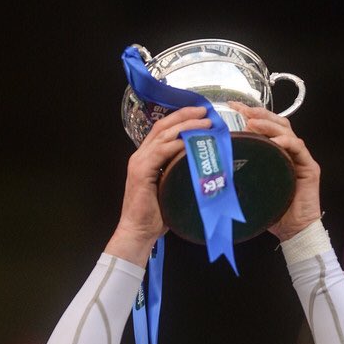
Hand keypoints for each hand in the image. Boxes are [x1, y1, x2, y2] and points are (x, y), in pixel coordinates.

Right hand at [105, 107, 211, 266]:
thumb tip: (202, 168)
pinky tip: (191, 140)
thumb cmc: (156, 216)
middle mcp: (140, 156)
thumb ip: (180, 174)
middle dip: (185, 116)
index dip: (181, 119)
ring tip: (205, 123)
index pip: (162, 130)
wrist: (138, 232)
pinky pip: (161, 152)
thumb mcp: (171, 189)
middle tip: (205, 111)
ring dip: (186, 126)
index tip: (200, 114)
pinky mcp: (141, 172)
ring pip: (163, 135)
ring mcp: (139, 162)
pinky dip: (177, 144)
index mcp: (146, 158)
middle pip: (163, 126)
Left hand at [229, 103, 320, 240]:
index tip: (232, 107)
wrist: (294, 231)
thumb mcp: (251, 190)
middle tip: (242, 110)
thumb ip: (240, 176)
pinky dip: (286, 142)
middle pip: (276, 123)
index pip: (264, 128)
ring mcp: (300, 157)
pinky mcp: (309, 167)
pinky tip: (275, 142)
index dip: (249, 115)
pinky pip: (298, 148)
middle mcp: (289, 151)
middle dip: (258, 114)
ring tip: (252, 123)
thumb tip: (215, 168)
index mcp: (275, 153)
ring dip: (269, 125)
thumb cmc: (273, 212)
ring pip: (287, 131)